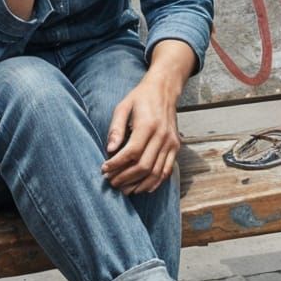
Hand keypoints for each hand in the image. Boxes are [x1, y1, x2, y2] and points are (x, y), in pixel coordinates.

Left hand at [103, 72, 181, 193]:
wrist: (164, 90)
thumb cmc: (140, 98)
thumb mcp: (123, 107)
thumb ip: (116, 128)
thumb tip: (109, 150)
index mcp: (148, 125)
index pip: (132, 152)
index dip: (116, 164)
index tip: (104, 169)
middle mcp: (162, 135)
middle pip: (143, 166)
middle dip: (125, 178)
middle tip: (111, 182)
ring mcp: (171, 143)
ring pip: (155, 172)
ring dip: (138, 184)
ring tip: (124, 189)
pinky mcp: (176, 147)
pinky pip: (166, 171)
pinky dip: (155, 183)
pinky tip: (142, 188)